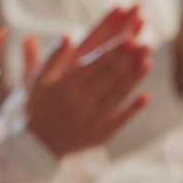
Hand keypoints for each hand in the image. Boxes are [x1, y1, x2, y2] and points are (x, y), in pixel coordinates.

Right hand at [23, 34, 150, 157]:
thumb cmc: (35, 108)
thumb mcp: (36, 81)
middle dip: (129, 60)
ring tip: (147, 62)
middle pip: (110, 77)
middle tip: (146, 45)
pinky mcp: (99, 135)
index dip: (113, 51)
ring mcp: (92, 119)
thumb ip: (52, 57)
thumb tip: (67, 35)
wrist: (34, 147)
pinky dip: (133, 108)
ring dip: (134, 79)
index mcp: (66, 87)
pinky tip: (146, 96)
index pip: (95, 64)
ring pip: (118, 95)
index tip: (128, 38)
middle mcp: (81, 102)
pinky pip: (120, 120)